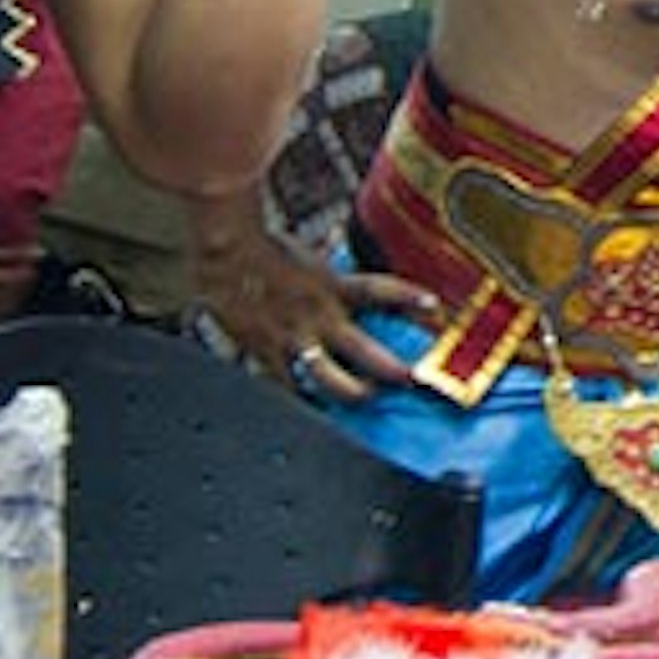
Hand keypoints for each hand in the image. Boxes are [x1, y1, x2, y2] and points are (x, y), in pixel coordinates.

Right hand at [197, 223, 438, 398]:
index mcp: (332, 285)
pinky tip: (308, 413)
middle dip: (390, 369)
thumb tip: (335, 267)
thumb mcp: (303, 255)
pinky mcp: (267, 352)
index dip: (410, 299)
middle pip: (364, 349)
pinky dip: (298, 400)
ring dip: (351, 393)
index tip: (433, 306)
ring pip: (330, 378)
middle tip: (408, 380)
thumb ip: (324, 273)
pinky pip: (286, 385)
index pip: (381, 291)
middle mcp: (320, 314)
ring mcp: (295, 337)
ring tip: (364, 399)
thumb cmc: (259, 245)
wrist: (224, 248)